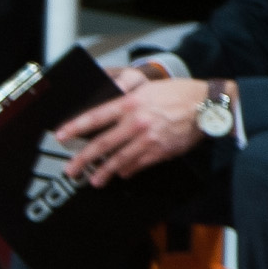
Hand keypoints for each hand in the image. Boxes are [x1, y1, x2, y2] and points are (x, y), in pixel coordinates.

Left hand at [56, 77, 204, 184]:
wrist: (207, 105)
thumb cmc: (177, 93)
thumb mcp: (148, 88)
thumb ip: (126, 97)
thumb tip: (106, 108)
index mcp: (130, 103)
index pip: (95, 117)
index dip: (75, 127)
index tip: (60, 136)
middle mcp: (135, 122)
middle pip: (101, 144)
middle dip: (82, 159)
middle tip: (71, 170)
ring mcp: (147, 139)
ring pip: (118, 160)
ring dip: (103, 172)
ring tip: (94, 180)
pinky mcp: (160, 151)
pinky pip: (138, 165)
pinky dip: (127, 170)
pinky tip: (121, 174)